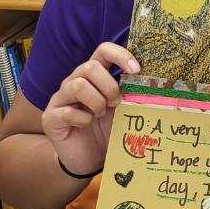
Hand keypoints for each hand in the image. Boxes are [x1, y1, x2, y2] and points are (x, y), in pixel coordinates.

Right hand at [42, 42, 138, 175]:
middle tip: (116, 103)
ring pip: (77, 85)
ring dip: (96, 102)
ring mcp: (60, 99)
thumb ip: (133, 93)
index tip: (136, 70)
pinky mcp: (51, 118)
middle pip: (89, 67)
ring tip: (100, 114)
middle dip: (109, 86)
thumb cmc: (108, 128)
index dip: (120, 55)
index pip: (103, 50)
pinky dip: (83, 120)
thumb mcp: (125, 109)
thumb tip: (158, 82)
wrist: (89, 158)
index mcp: (95, 75)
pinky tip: (87, 125)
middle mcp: (75, 82)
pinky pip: (67, 112)